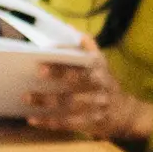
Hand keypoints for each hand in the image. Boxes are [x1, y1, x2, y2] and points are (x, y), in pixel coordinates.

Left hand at [24, 35, 152, 142]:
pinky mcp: (92, 122)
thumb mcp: (101, 62)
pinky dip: (49, 122)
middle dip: (58, 74)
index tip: (46, 50)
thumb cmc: (104, 82)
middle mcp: (100, 84)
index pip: (83, 57)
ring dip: (47, 101)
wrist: (126, 112)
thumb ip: (87, 45)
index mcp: (99, 66)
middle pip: (78, 79)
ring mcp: (97, 104)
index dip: (66, 53)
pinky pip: (68, 123)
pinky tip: (33, 119)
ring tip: (27, 97)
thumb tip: (68, 28)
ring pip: (70, 103)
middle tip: (37, 71)